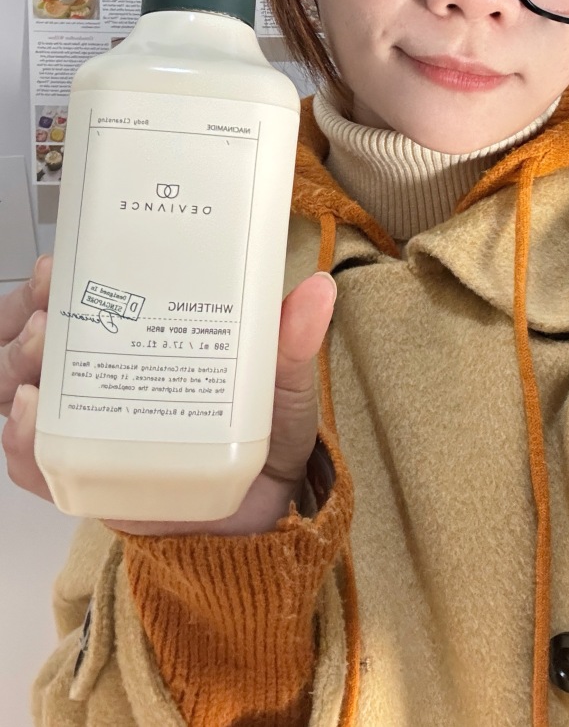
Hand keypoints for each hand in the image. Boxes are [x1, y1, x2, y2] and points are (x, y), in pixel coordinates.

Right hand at [2, 262, 336, 536]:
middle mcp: (110, 375)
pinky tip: (30, 419)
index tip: (55, 266)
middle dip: (28, 318)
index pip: (88, 294)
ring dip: (19, 369)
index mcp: (148, 338)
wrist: (261, 520)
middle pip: (42, 334)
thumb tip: (320, 291)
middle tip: (42, 318)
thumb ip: (293, 345)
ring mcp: (92, 425)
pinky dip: (21, 442)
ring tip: (39, 364)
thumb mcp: (284, 387)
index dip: (58, 279)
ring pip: (25, 387)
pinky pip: (37, 462)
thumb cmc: (268, 440)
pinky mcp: (86, 476)